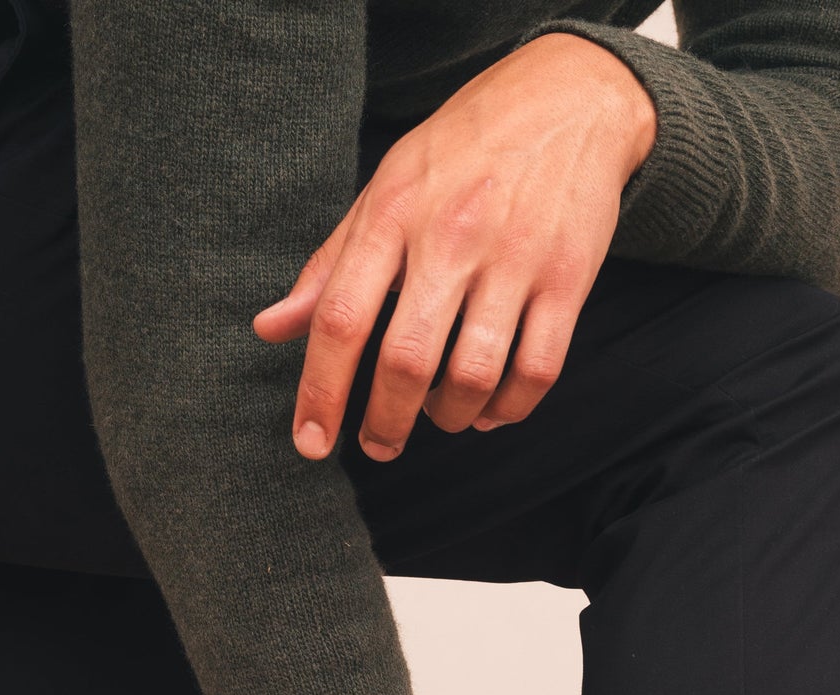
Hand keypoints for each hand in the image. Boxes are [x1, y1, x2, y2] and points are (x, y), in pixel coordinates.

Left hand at [252, 33, 655, 456]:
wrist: (566, 103)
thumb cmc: (461, 154)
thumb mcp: (385, 192)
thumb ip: (330, 266)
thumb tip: (270, 329)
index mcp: (394, 213)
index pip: (341, 317)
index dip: (321, 391)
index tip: (313, 444)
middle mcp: (452, 236)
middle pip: (407, 358)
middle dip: (386, 422)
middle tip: (379, 445)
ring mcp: (515, 259)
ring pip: (475, 375)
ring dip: (450, 417)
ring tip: (440, 416)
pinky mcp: (568, 280)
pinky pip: (538, 370)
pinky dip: (510, 408)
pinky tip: (492, 410)